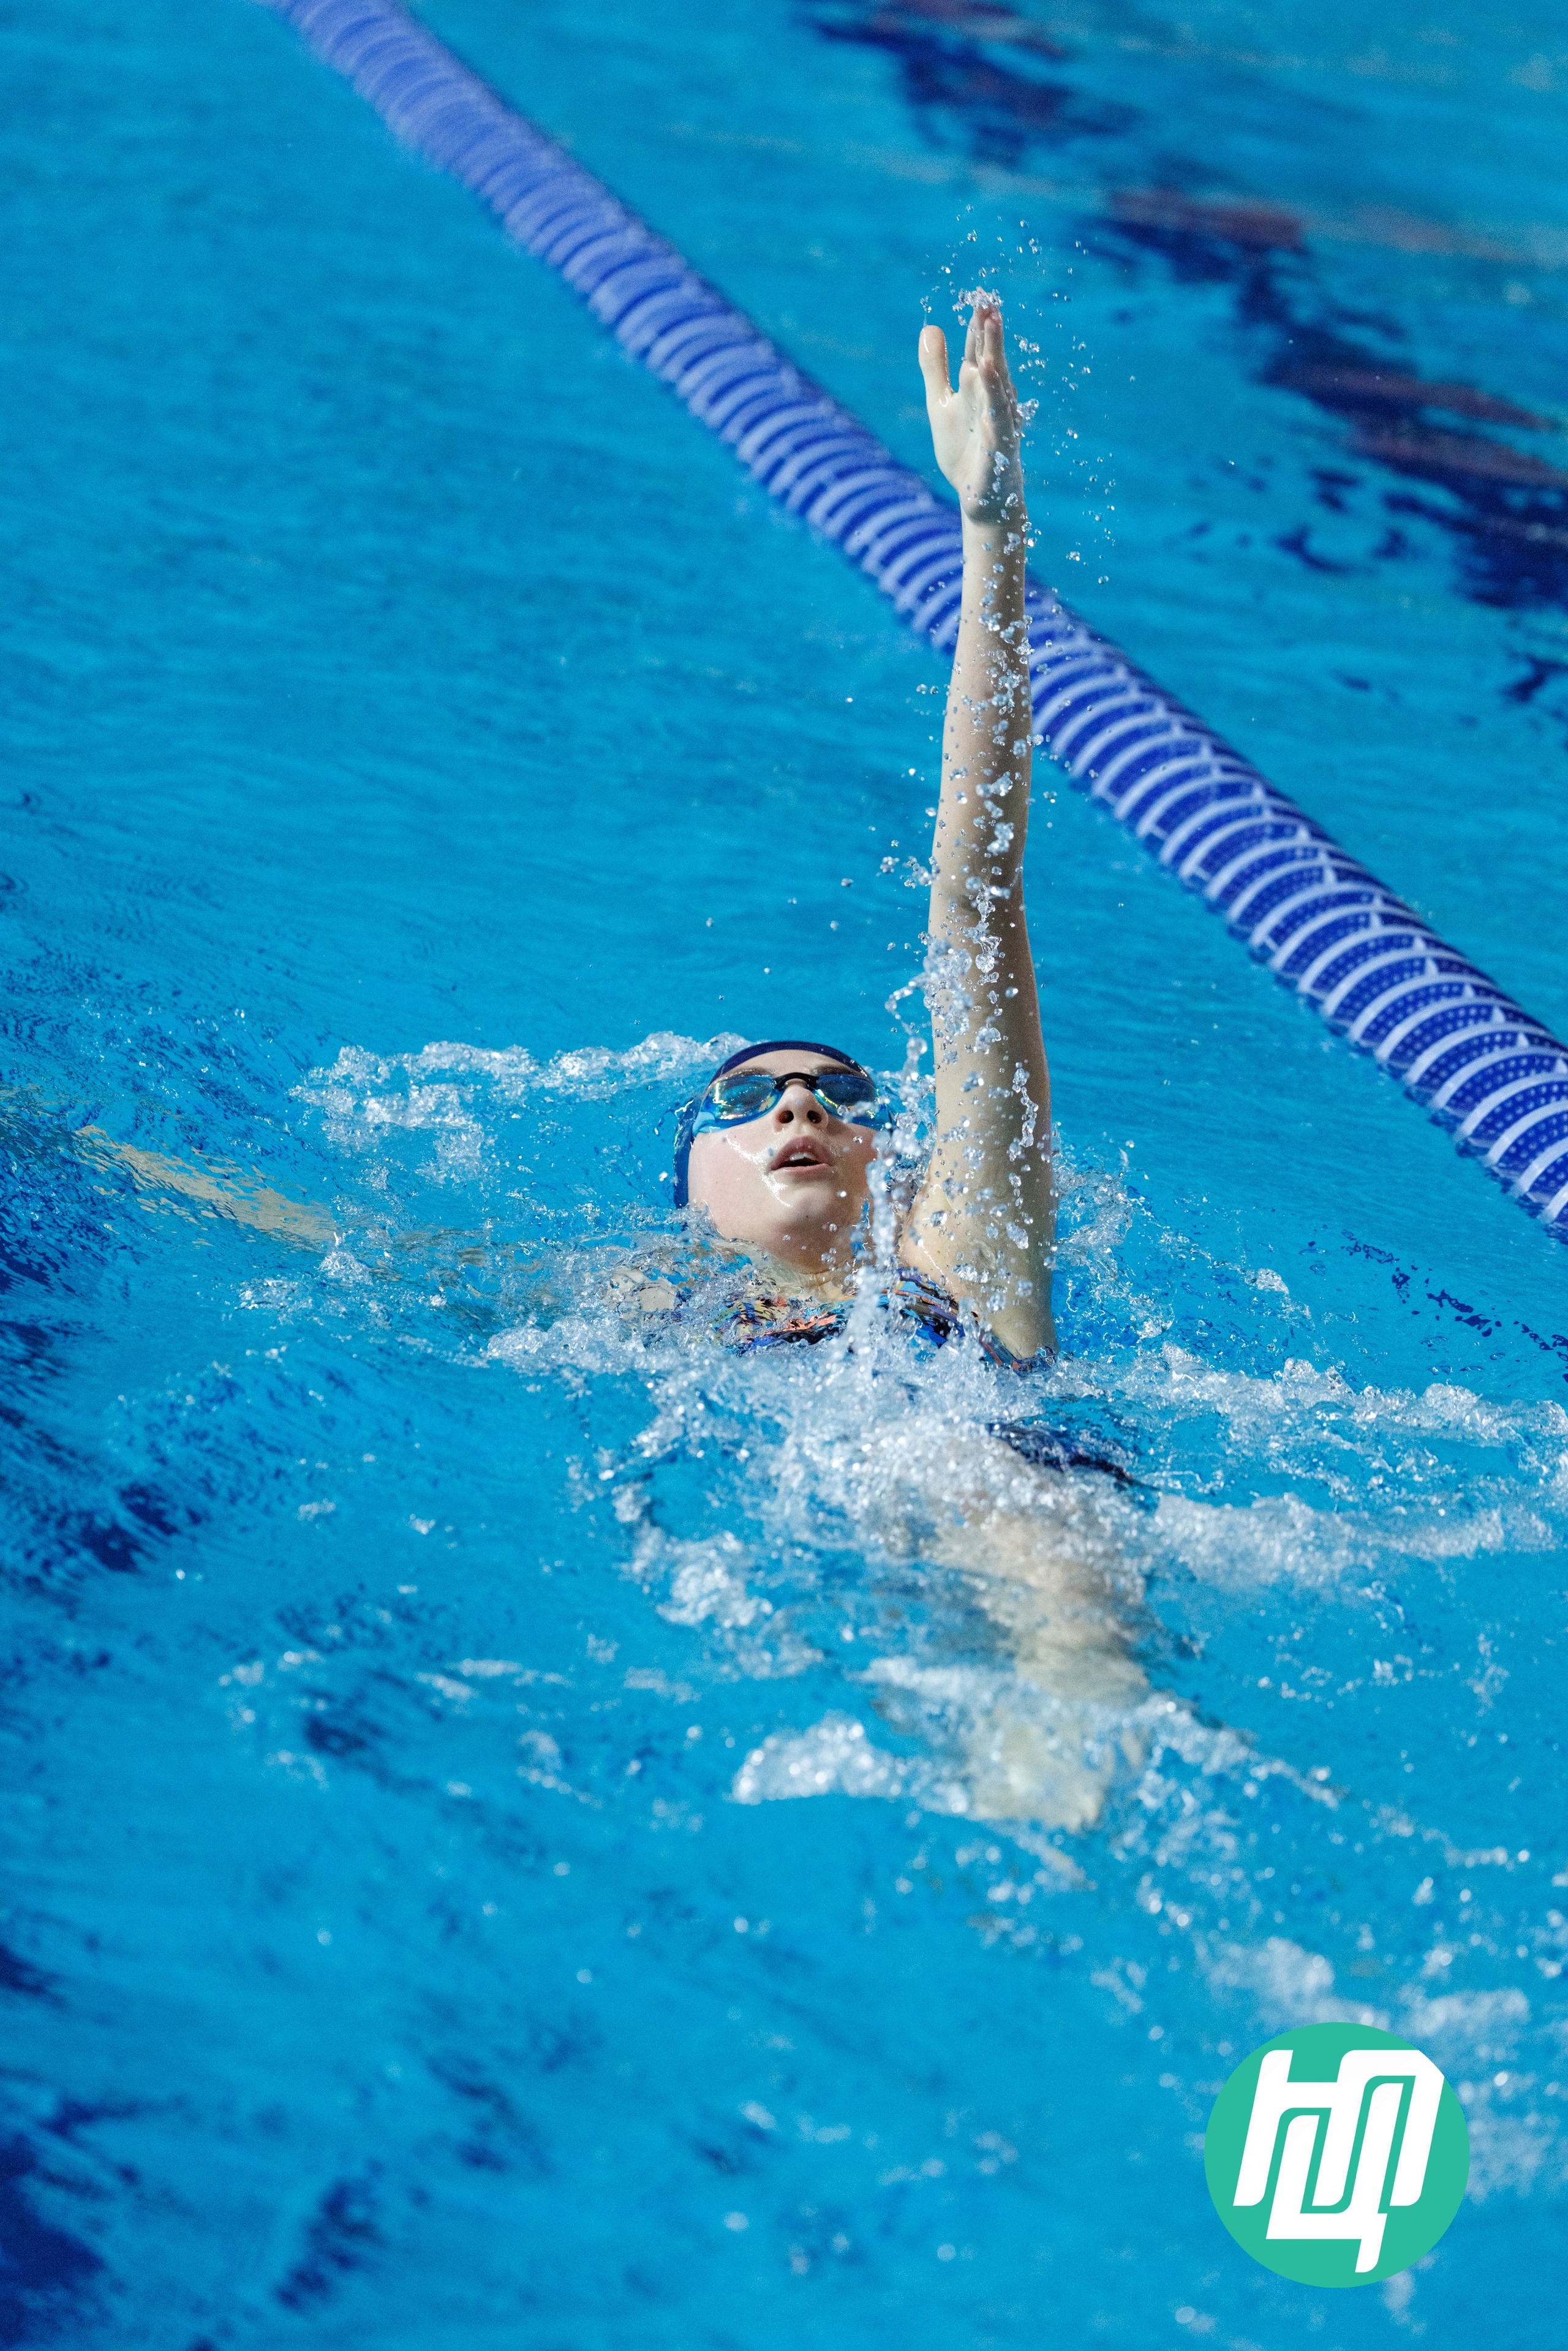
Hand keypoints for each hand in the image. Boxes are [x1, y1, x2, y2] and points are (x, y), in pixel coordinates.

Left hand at [918, 295, 1025, 527]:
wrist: (979, 498)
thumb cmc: (963, 449)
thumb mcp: (940, 403)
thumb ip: (935, 368)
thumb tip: (929, 327)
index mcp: (978, 387)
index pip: (978, 350)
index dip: (978, 327)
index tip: (980, 299)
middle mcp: (992, 400)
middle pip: (992, 362)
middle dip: (991, 336)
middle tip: (990, 305)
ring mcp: (998, 424)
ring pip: (998, 389)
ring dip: (996, 363)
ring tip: (991, 336)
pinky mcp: (999, 450)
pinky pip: (999, 426)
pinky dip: (996, 408)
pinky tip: (992, 387)